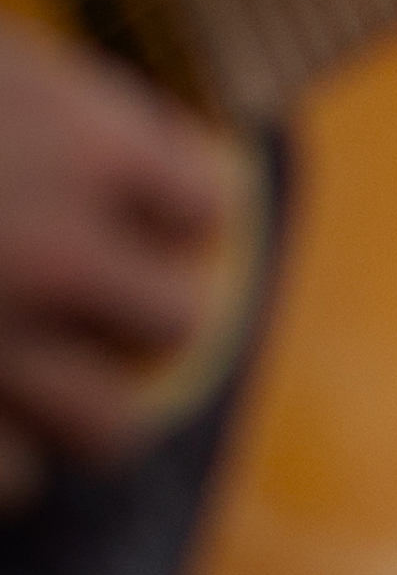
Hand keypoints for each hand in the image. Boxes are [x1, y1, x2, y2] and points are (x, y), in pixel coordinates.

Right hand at [0, 18, 224, 509]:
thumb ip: (50, 97)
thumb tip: (132, 142)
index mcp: (78, 143)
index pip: (199, 201)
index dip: (166, 208)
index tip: (143, 211)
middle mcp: (54, 250)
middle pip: (171, 319)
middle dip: (138, 314)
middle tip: (95, 303)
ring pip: (107, 427)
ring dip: (84, 411)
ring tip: (50, 390)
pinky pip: (9, 477)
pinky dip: (2, 459)